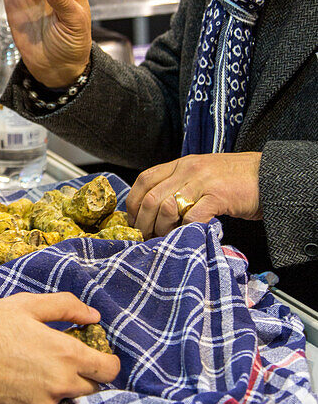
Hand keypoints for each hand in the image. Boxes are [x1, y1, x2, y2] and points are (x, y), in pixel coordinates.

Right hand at [0, 293, 119, 403]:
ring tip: (31, 369)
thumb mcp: (27, 305)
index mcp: (66, 356)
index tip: (101, 357)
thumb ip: (65, 307)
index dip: (109, 363)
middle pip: (90, 388)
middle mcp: (59, 386)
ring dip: (57, 387)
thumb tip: (92, 315)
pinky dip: (34, 399)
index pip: (109, 370)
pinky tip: (14, 383)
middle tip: (63, 360)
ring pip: (63, 399)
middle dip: (84, 375)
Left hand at [126, 152, 262, 238]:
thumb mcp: (202, 176)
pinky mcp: (219, 196)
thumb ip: (180, 186)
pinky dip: (186, 230)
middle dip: (144, 223)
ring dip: (162, 229)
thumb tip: (156, 211)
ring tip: (166, 239)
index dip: (133, 203)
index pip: (144, 180)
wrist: (270, 175)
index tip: (133, 221)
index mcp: (181, 164)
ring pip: (167, 208)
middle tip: (147, 238)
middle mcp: (187, 170)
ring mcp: (202, 182)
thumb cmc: (236, 180)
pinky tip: (188, 236)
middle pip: (151, 198)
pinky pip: (193, 217)